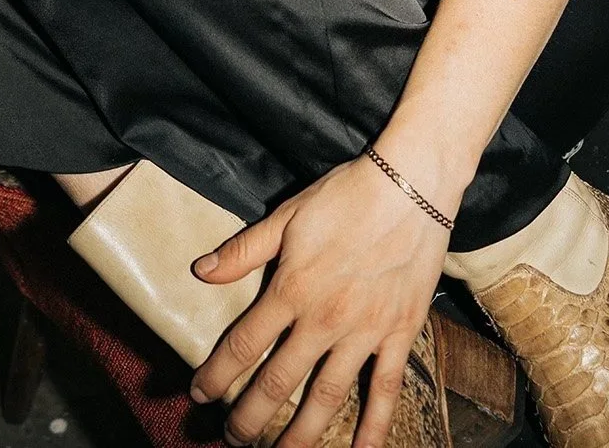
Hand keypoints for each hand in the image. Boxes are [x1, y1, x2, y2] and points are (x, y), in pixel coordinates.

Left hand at [188, 157, 452, 447]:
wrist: (409, 185)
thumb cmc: (346, 195)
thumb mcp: (288, 215)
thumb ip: (245, 250)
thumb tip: (201, 271)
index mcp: (293, 288)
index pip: (245, 343)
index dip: (218, 374)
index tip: (199, 395)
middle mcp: (324, 318)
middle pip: (280, 380)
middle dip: (250, 416)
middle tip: (231, 439)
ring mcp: (364, 330)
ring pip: (327, 395)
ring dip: (301, 433)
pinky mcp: (399, 333)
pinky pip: (385, 389)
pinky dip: (374, 425)